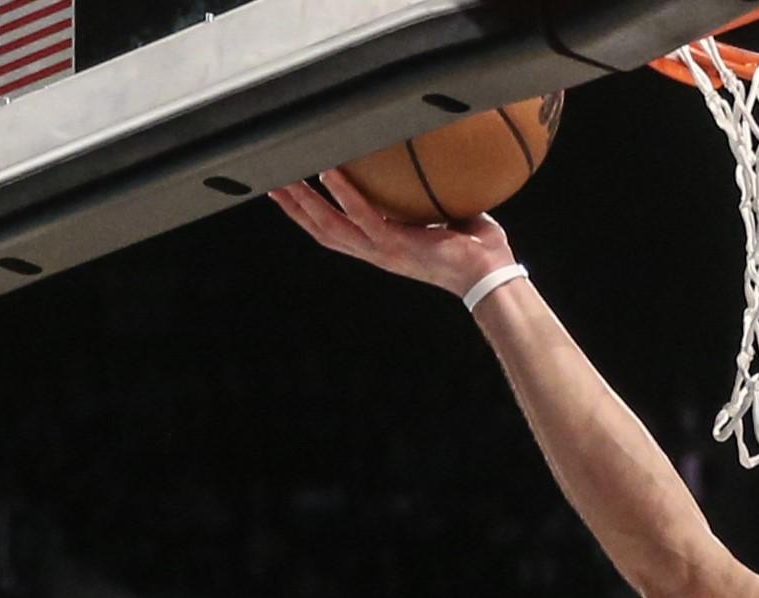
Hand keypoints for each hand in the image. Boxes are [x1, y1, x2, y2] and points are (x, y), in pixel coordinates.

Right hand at [267, 169, 515, 297]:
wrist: (491, 276)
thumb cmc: (474, 247)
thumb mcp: (442, 216)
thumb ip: (425, 195)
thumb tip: (429, 159)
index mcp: (380, 247)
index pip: (333, 230)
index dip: (306, 214)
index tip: (285, 193)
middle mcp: (374, 252)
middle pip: (319, 229)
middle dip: (291, 207)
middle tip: (267, 180)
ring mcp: (382, 251)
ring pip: (330, 225)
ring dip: (304, 201)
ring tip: (285, 176)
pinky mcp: (396, 246)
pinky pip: (363, 217)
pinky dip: (344, 194)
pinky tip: (328, 173)